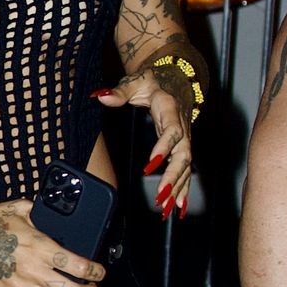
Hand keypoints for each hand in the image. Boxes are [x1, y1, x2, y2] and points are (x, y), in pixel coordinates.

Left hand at [95, 68, 192, 217]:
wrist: (176, 77)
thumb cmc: (153, 81)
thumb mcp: (135, 82)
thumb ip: (119, 92)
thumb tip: (100, 96)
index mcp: (170, 109)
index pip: (172, 131)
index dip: (163, 148)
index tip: (151, 165)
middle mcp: (182, 125)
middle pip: (183, 154)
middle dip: (174, 177)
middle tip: (162, 196)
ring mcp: (185, 137)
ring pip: (186, 166)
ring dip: (179, 188)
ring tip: (169, 209)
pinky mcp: (183, 146)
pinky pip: (185, 169)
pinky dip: (183, 188)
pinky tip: (180, 207)